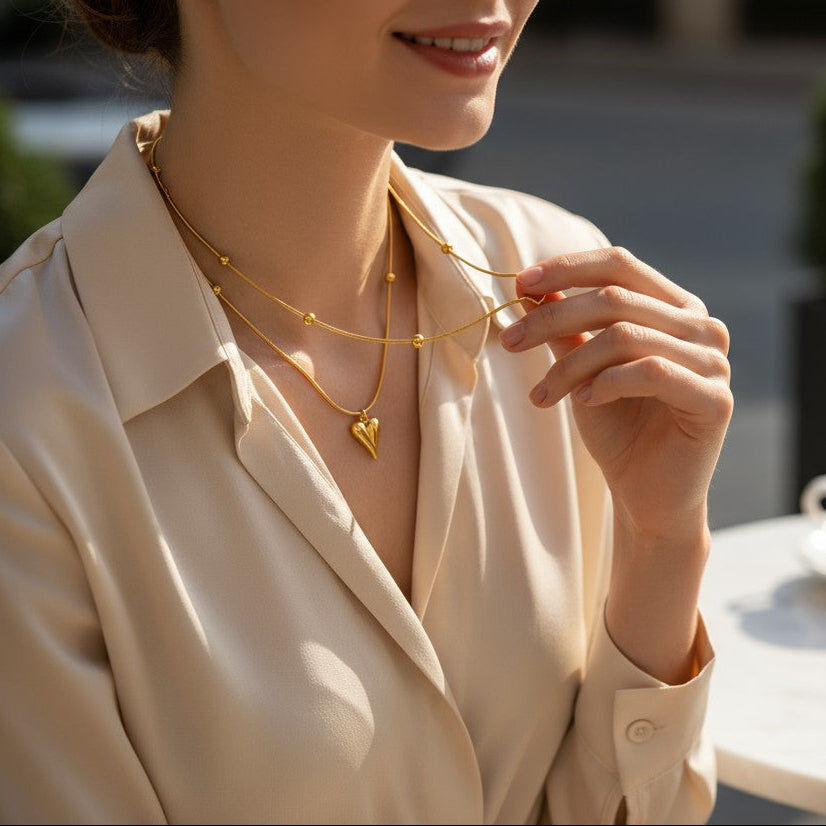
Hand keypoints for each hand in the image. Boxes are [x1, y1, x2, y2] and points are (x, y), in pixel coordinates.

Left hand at [499, 246, 732, 538]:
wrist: (645, 494)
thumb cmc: (616, 428)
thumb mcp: (582, 369)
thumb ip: (566, 328)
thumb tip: (530, 288)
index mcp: (673, 307)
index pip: (619, 264)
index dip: (566, 268)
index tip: (519, 285)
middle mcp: (701, 325)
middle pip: (614, 297)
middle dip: (551, 317)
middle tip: (510, 342)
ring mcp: (714, 361)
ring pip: (624, 336)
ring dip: (570, 364)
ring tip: (542, 394)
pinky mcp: (715, 400)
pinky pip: (651, 372)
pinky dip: (606, 383)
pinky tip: (584, 402)